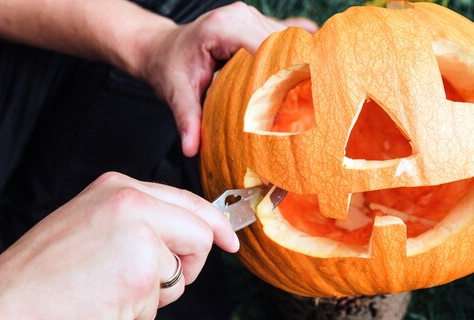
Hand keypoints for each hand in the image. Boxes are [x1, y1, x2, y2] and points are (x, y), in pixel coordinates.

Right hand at [0, 172, 238, 319]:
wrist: (9, 304)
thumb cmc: (48, 271)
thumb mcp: (93, 223)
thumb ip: (141, 221)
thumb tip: (192, 235)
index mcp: (119, 186)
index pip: (187, 200)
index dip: (214, 224)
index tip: (228, 240)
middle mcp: (132, 202)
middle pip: (199, 232)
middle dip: (188, 265)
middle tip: (152, 280)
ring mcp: (139, 235)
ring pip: (182, 273)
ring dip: (153, 294)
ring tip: (109, 289)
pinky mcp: (142, 273)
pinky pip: (160, 303)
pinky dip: (137, 313)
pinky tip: (104, 304)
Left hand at [136, 2, 317, 156]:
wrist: (162, 48)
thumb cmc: (168, 68)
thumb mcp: (175, 93)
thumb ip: (186, 119)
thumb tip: (190, 149)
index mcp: (223, 28)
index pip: (264, 50)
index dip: (282, 75)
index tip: (295, 105)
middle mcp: (241, 16)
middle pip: (282, 44)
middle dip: (296, 73)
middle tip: (310, 106)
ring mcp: (251, 17)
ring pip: (288, 40)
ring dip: (298, 66)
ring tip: (312, 97)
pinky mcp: (257, 24)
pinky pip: (286, 37)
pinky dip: (296, 57)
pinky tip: (310, 76)